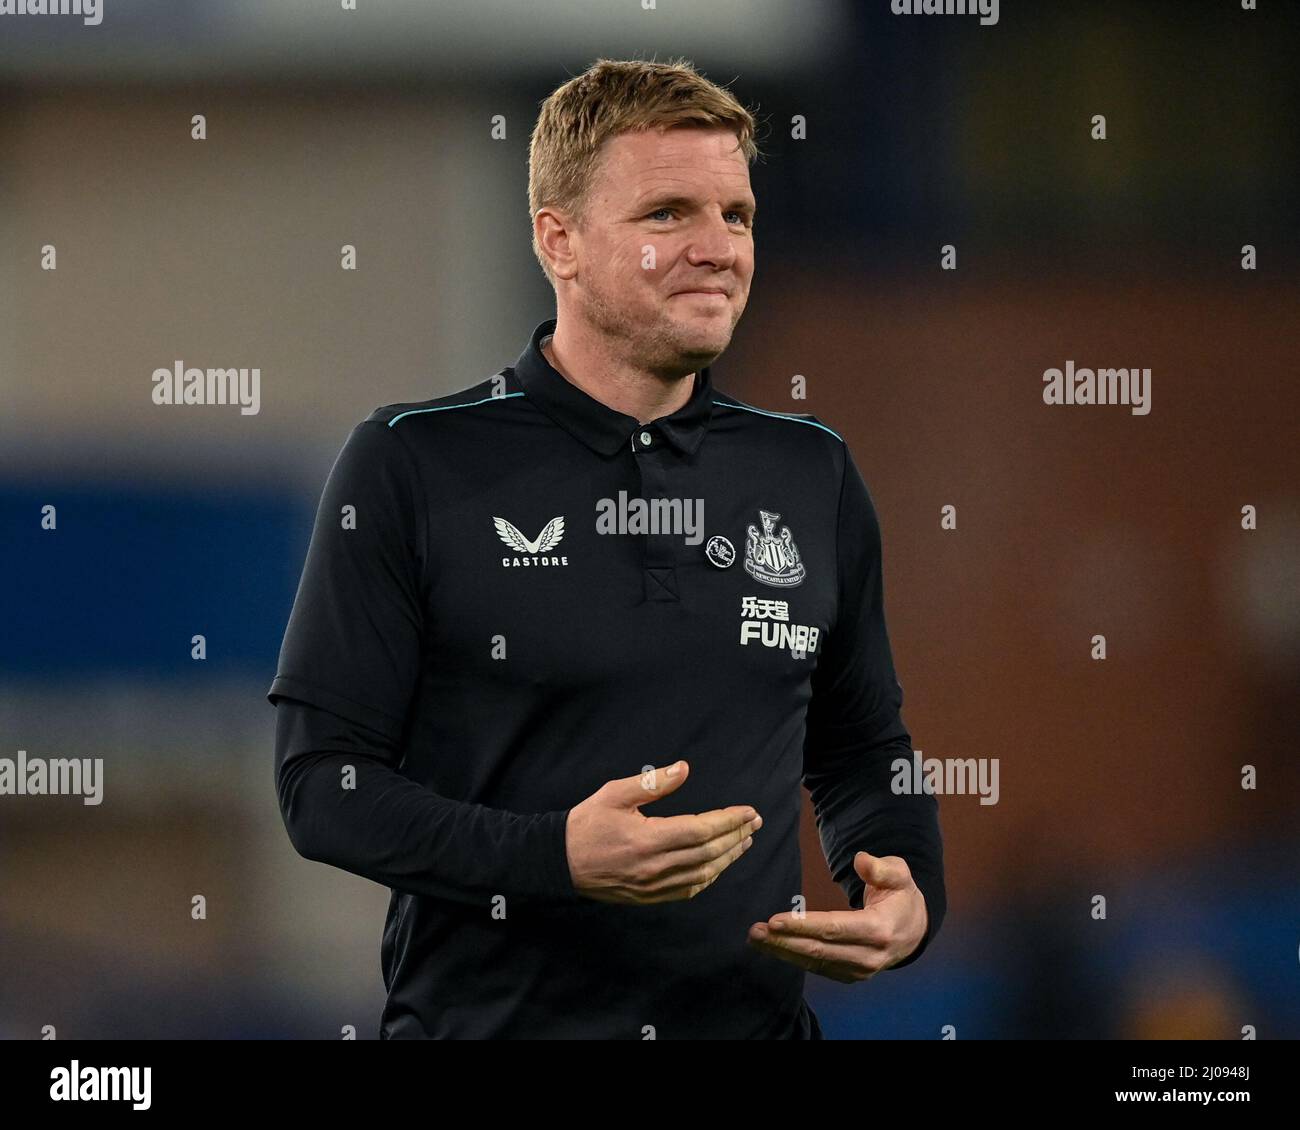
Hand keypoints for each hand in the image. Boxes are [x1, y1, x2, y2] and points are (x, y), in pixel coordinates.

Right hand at [565, 760, 762, 904]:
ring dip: (728, 858)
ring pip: (703, 875)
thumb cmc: (587, 823)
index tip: (749, 811)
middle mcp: (655, 866)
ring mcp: (653, 885)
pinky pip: (688, 890)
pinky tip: (719, 865)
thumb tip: (684, 769)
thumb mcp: (615, 793)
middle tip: (755, 822)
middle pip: (708, 854)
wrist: (560, 862)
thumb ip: (652, 782)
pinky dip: (709, 877)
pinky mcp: (649, 897)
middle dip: (736, 836)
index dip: (729, 821)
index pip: (701, 831)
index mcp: (648, 838)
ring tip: (744, 841)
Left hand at [746, 851, 926, 981]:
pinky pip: (818, 967)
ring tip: (755, 939)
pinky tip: (773, 947)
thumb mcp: (899, 874)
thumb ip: (881, 868)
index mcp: (879, 929)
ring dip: (782, 951)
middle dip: (784, 941)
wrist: (914, 929)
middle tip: (754, 930)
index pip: (835, 928)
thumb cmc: (900, 895)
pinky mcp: (850, 975)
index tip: (774, 920)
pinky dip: (794, 958)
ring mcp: (860, 970)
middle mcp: (869, 956)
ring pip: (815, 962)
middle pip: (819, 950)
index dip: (803, 926)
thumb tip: (861, 860)